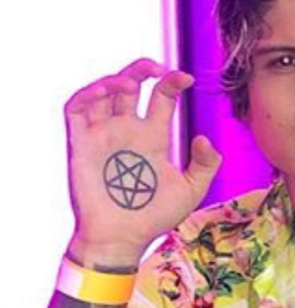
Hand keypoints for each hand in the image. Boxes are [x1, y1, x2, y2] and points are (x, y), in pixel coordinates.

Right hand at [65, 59, 221, 266]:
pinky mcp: (81, 144)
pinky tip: (104, 92)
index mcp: (152, 137)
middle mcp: (127, 131)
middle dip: (142, 69)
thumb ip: (205, 165)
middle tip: (157, 68)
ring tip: (131, 83)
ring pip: (102, 92)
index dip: (171, 82)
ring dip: (115, 79)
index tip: (187, 79)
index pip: (161, 97)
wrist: (121, 239)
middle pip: (130, 85)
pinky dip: (87, 94)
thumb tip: (204, 138)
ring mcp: (103, 135)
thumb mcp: (190, 191)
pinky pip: (76, 109)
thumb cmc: (153, 218)